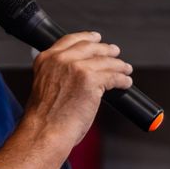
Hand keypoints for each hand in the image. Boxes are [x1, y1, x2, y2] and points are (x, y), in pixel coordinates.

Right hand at [24, 31, 132, 148]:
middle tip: (114, 52)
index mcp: (46, 59)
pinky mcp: (91, 80)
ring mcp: (76, 68)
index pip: (70, 40)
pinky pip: (113, 77)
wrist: (44, 131)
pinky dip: (122, 80)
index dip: (86, 37)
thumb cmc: (44, 118)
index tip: (96, 38)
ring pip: (105, 62)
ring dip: (118, 65)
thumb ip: (57, 73)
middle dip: (106, 49)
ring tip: (125, 69)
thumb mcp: (44, 86)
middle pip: (90, 47)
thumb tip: (77, 72)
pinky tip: (125, 82)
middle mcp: (60, 59)